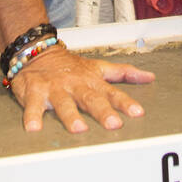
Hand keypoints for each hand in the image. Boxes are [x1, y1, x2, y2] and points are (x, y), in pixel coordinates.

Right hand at [10, 42, 154, 132]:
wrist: (38, 51)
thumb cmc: (70, 66)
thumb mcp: (98, 67)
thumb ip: (123, 73)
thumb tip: (149, 77)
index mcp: (92, 81)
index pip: (112, 93)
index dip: (125, 103)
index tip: (138, 113)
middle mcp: (75, 85)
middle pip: (90, 99)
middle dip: (102, 112)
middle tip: (113, 124)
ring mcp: (55, 88)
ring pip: (64, 103)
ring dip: (71, 116)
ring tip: (78, 129)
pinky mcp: (34, 92)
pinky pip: (32, 105)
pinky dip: (32, 116)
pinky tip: (34, 128)